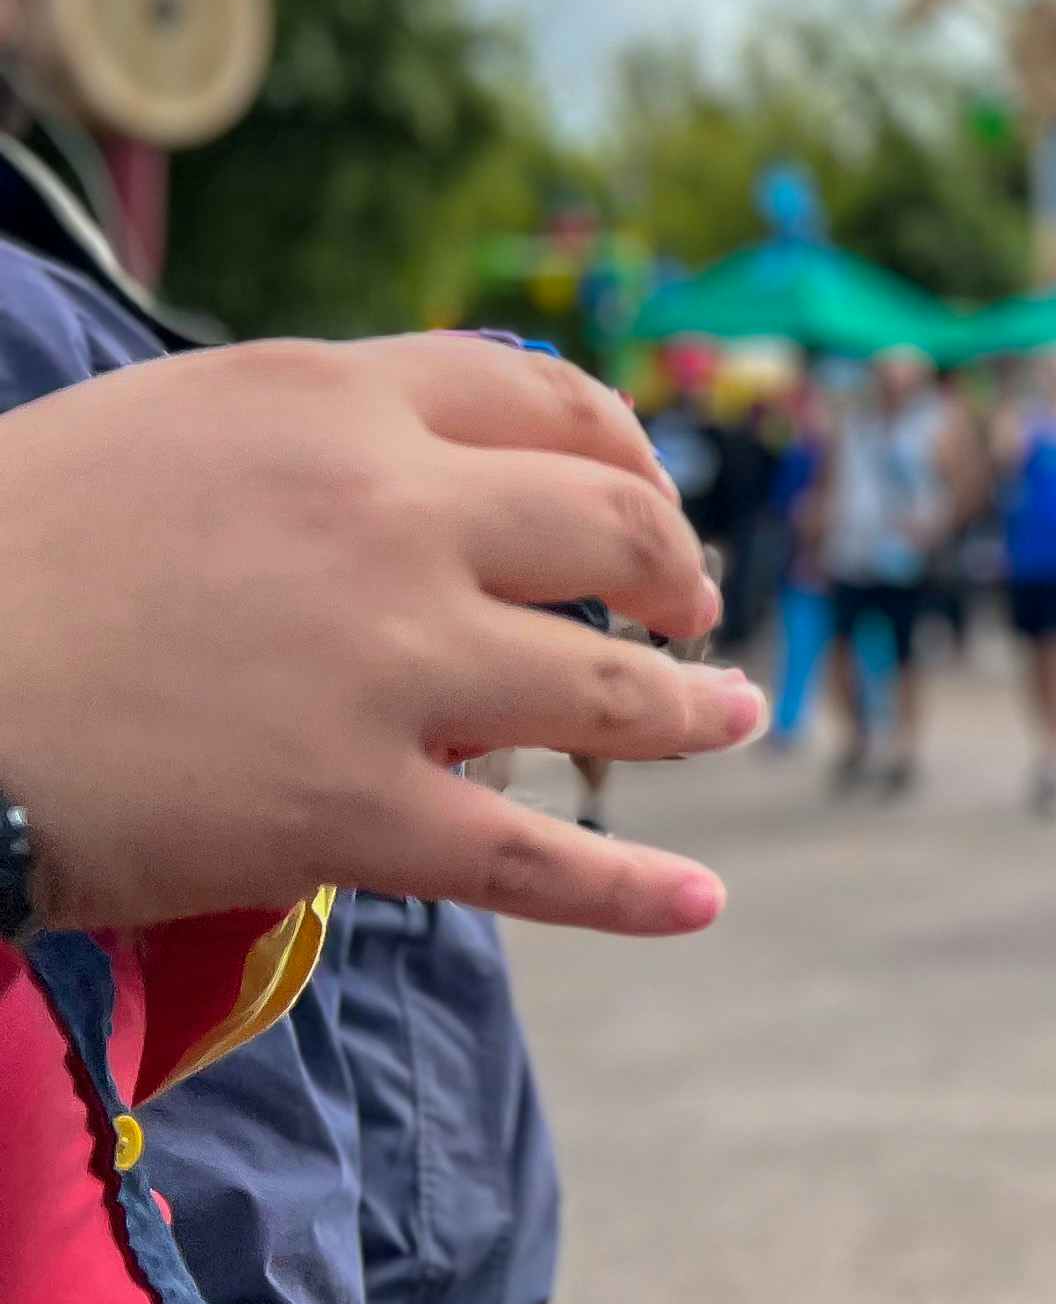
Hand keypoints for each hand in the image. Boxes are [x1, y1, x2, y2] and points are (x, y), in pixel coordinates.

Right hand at [0, 336, 759, 935]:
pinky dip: (634, 889)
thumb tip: (412, 469)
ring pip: (612, 690)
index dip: (630, 456)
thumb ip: (304, 444)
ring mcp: (384, 667)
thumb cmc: (4, 556)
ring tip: (733, 714)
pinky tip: (700, 900)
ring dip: (696, 708)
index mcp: (331, 404)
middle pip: (615, 533)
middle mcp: (388, 516)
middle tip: (694, 608)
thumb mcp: (163, 432)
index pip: (547, 403)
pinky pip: (534, 862)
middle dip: (679, 572)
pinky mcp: (351, 810)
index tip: (649, 498)